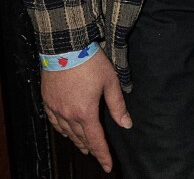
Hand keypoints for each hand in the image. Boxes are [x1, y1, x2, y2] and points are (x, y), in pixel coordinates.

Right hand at [41, 49, 130, 172]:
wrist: (65, 47)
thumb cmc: (90, 62)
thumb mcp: (110, 81)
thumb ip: (117, 105)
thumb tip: (126, 123)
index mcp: (85, 112)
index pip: (96, 140)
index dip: (103, 154)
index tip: (108, 166)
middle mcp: (68, 115)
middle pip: (80, 138)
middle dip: (90, 148)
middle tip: (97, 155)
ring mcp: (56, 109)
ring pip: (66, 132)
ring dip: (77, 140)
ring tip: (84, 146)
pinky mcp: (48, 101)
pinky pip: (54, 122)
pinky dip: (62, 130)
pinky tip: (65, 131)